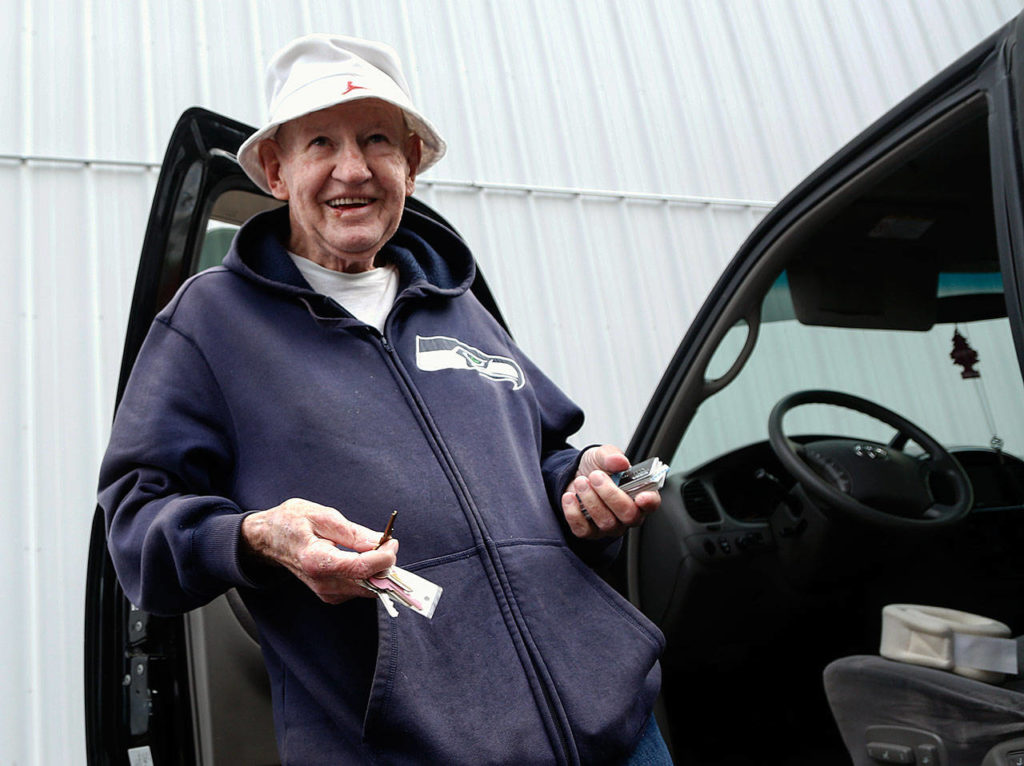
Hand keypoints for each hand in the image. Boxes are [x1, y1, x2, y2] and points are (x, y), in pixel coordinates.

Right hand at [241, 498, 397, 602]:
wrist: (269, 539)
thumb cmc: (291, 523)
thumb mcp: (322, 516)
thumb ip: (353, 532)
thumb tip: (379, 542)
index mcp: (317, 561)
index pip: (361, 569)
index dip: (384, 556)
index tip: (391, 541)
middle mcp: (322, 583)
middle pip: (369, 583)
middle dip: (385, 564)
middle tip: (386, 542)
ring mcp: (326, 592)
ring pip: (368, 589)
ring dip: (378, 570)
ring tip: (374, 547)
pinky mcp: (330, 595)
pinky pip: (360, 589)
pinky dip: (369, 575)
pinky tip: (363, 558)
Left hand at [561, 445, 660, 538]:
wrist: (574, 475)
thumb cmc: (596, 468)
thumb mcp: (602, 455)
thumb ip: (611, 456)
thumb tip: (620, 461)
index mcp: (638, 494)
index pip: (652, 503)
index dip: (649, 502)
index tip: (641, 496)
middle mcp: (627, 514)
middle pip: (628, 515)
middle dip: (610, 494)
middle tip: (595, 476)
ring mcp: (610, 526)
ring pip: (606, 522)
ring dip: (590, 499)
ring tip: (581, 481)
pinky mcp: (590, 532)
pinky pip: (584, 530)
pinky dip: (573, 512)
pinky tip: (570, 496)